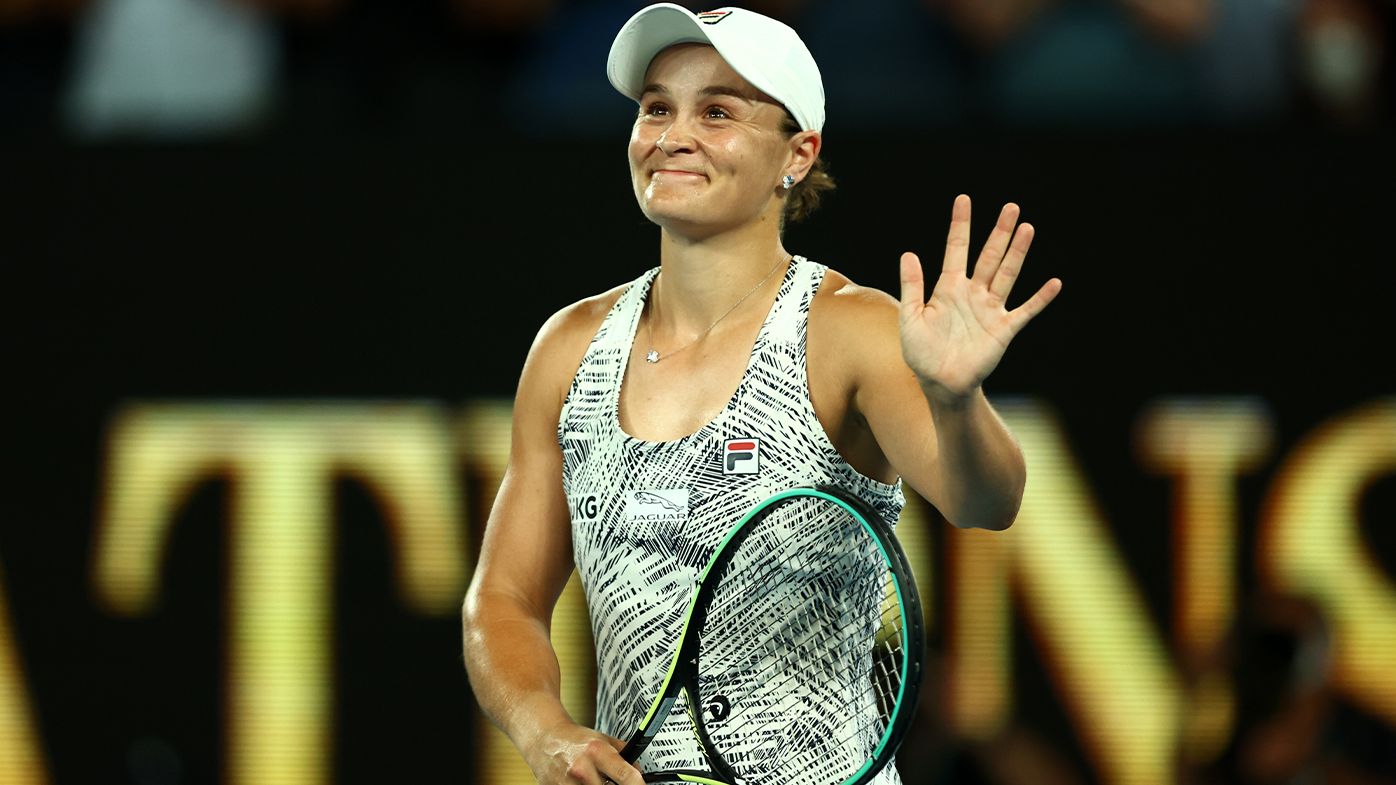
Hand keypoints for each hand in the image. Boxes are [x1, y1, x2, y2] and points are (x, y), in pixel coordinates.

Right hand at [524, 721, 642, 784]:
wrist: (545, 738)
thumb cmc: (575, 739)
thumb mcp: (604, 739)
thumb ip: (625, 754)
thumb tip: (640, 772)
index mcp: (597, 752)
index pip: (626, 776)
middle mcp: (582, 769)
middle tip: (609, 779)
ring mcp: (567, 784)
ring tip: (594, 779)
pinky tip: (580, 782)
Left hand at [898, 195, 1060, 401]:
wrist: (940, 383)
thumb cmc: (921, 352)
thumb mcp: (910, 318)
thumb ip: (912, 287)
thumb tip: (908, 253)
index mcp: (948, 288)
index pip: (956, 249)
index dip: (960, 225)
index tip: (964, 199)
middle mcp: (973, 293)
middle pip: (989, 256)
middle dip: (1000, 232)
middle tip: (1011, 207)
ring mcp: (990, 310)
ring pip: (1007, 275)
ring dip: (1018, 253)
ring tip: (1028, 229)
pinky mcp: (1003, 329)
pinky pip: (1025, 311)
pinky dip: (1039, 299)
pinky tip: (1054, 284)